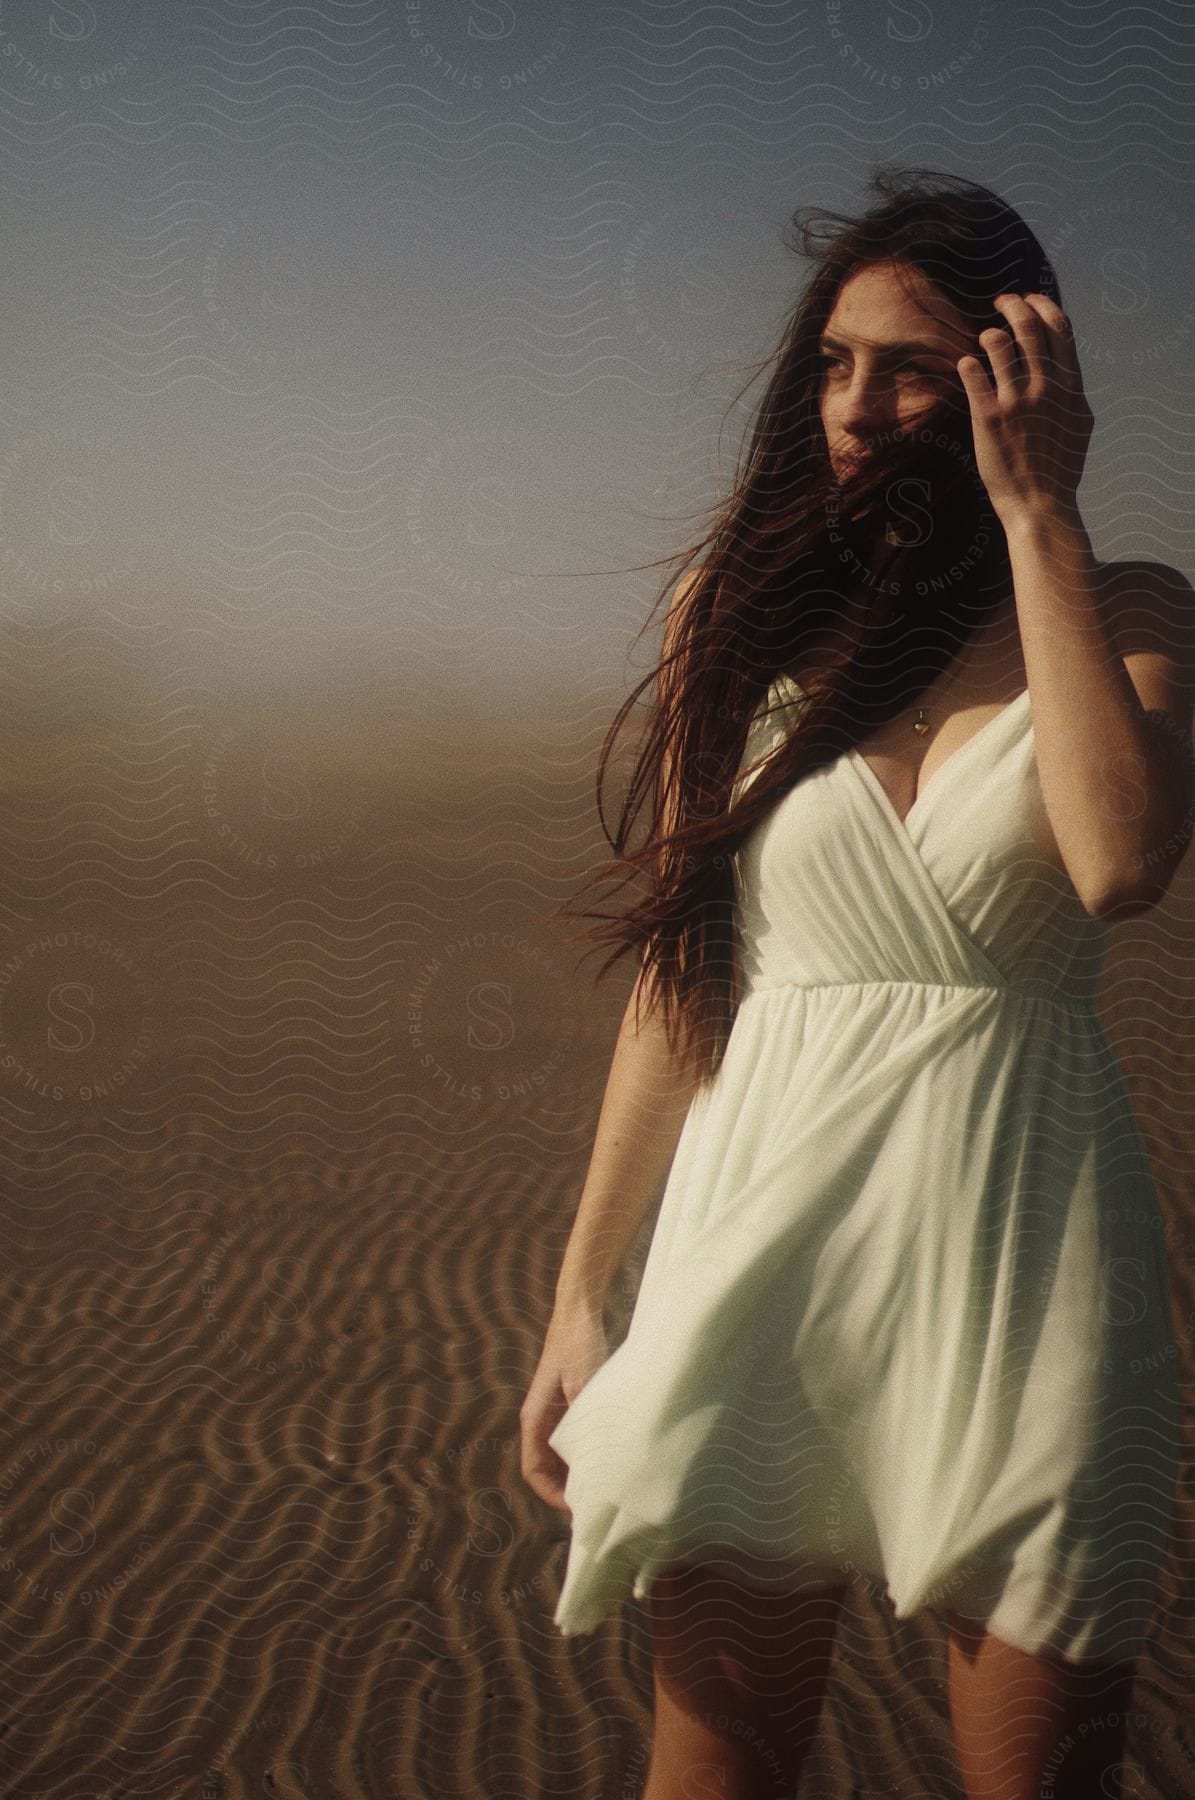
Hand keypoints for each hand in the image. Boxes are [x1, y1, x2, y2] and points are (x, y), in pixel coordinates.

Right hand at [519, 1300, 609, 1512]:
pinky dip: (586, 1454)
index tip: (576, 1508)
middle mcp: (540, 1420)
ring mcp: (554, 1413)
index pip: (533, 1470)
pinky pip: (573, 1440)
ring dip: (577, 1472)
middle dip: (566, 1489)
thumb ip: (584, 1420)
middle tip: (596, 1504)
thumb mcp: (583, 1385)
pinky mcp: (569, 1404)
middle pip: (546, 1468)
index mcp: (535, 1419)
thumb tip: (594, 1459)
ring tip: (605, 1486)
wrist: (579, 1311)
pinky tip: (609, 1457)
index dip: (551, 1494)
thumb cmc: (577, 1345)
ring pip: (560, 1456)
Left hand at [956, 291, 1094, 525]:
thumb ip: (1072, 390)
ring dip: (990, 334)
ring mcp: (1016, 401)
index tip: (1029, 299)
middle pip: (1028, 326)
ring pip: (998, 344)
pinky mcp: (987, 418)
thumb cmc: (1059, 467)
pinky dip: (967, 364)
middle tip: (1001, 302)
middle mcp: (1045, 387)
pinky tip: (966, 366)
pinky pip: (972, 374)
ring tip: (985, 339)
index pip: (1059, 326)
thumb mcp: (1079, 423)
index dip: (1042, 305)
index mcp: (1070, 384)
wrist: (1039, 504)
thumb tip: (1066, 365)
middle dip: (1013, 305)